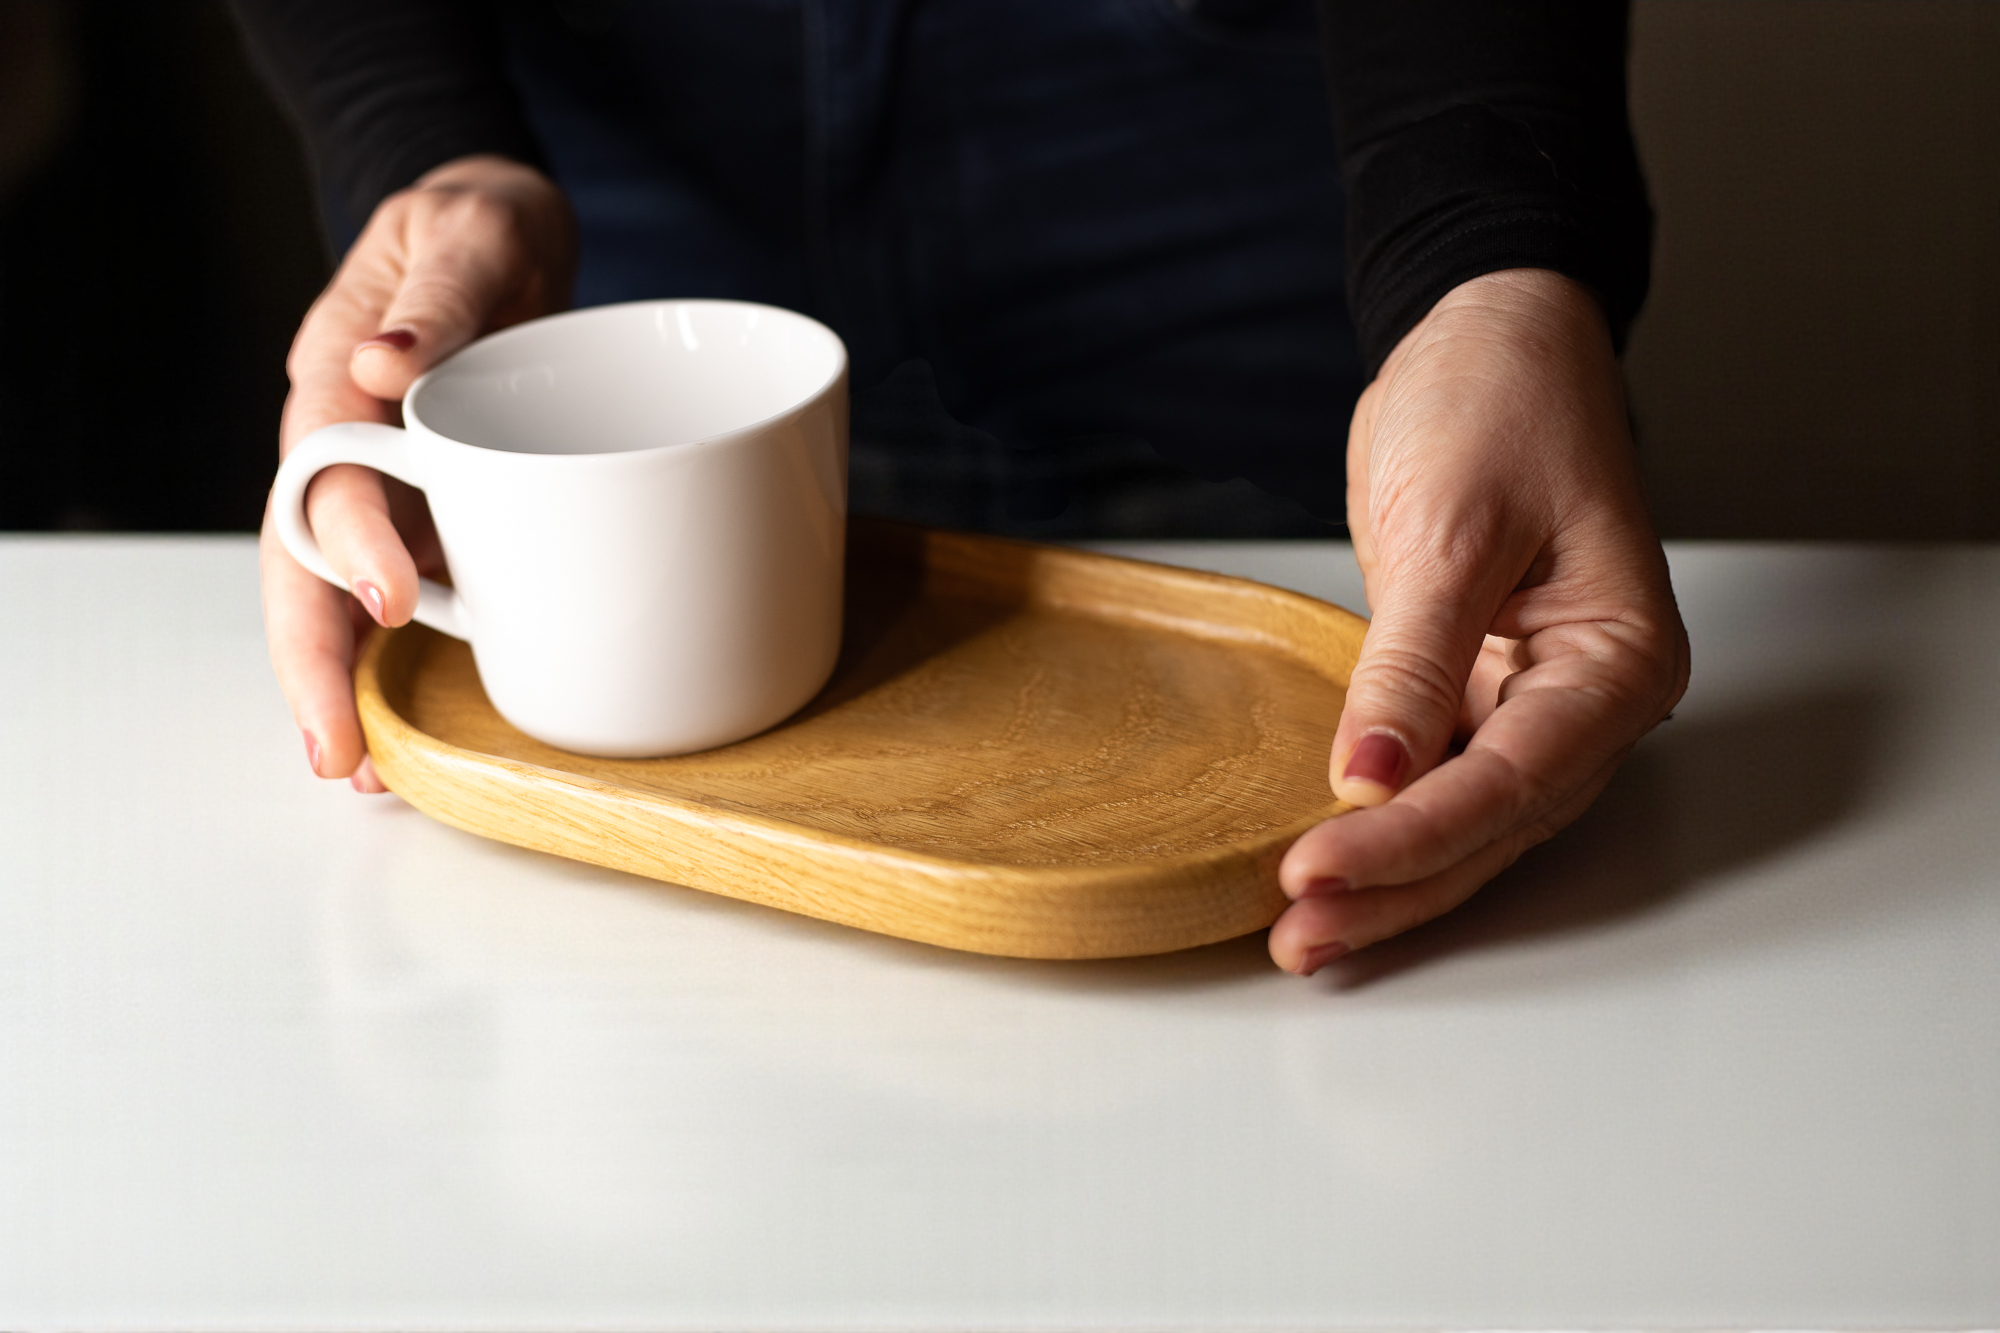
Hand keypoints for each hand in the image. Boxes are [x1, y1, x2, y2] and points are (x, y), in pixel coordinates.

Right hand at [262, 155, 573, 788]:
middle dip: (313, 662)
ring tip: (362, 771)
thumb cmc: (480, 228)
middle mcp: (347, 448)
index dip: (349, 543)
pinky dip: (404, 661)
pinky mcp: (438, 513)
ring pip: (340, 597)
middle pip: (303, 565)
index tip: (393, 600)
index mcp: (335, 382)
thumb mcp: (470, 232)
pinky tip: (419, 723)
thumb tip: (388, 364)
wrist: (498, 234)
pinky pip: (408, 592)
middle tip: (338, 754)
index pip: (323, 476)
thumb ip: (441, 293)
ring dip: (346, 683)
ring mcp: (388, 489)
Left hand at [1268, 269, 1689, 973]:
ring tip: (1301, 932)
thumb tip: (1367, 777)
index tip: (1320, 868)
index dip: (1413, 835)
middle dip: (1396, 887)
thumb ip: (1412, 660)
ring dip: (1387, 877)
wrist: (1486, 335)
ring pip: (1463, 820)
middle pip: (1493, 825)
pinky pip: (1433, 777)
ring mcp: (1531, 700)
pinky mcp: (1473, 688)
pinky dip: (1381, 822)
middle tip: (1298, 937)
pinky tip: (1327, 863)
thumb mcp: (1452, 526)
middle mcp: (1587, 697)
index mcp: (1618, 657)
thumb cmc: (1500, 400)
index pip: (1513, 777)